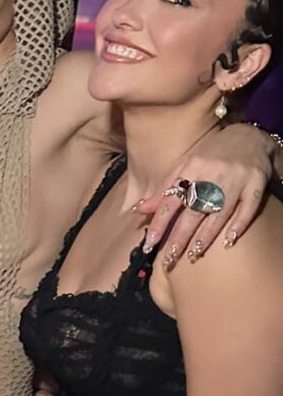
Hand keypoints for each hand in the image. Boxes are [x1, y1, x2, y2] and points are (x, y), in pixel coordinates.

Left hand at [139, 126, 273, 267]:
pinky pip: (247, 208)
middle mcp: (213, 174)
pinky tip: (228, 241)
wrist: (250, 136)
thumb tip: (139, 209)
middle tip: (169, 259)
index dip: (159, 223)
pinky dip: (238, 225)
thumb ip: (165, 188)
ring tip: (192, 254)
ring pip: (219, 212)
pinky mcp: (256, 184)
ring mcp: (236, 179)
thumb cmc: (212, 155)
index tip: (149, 244)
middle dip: (180, 236)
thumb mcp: (186, 165)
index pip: (172, 200)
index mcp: (192, 167)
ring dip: (205, 235)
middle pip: (194, 210)